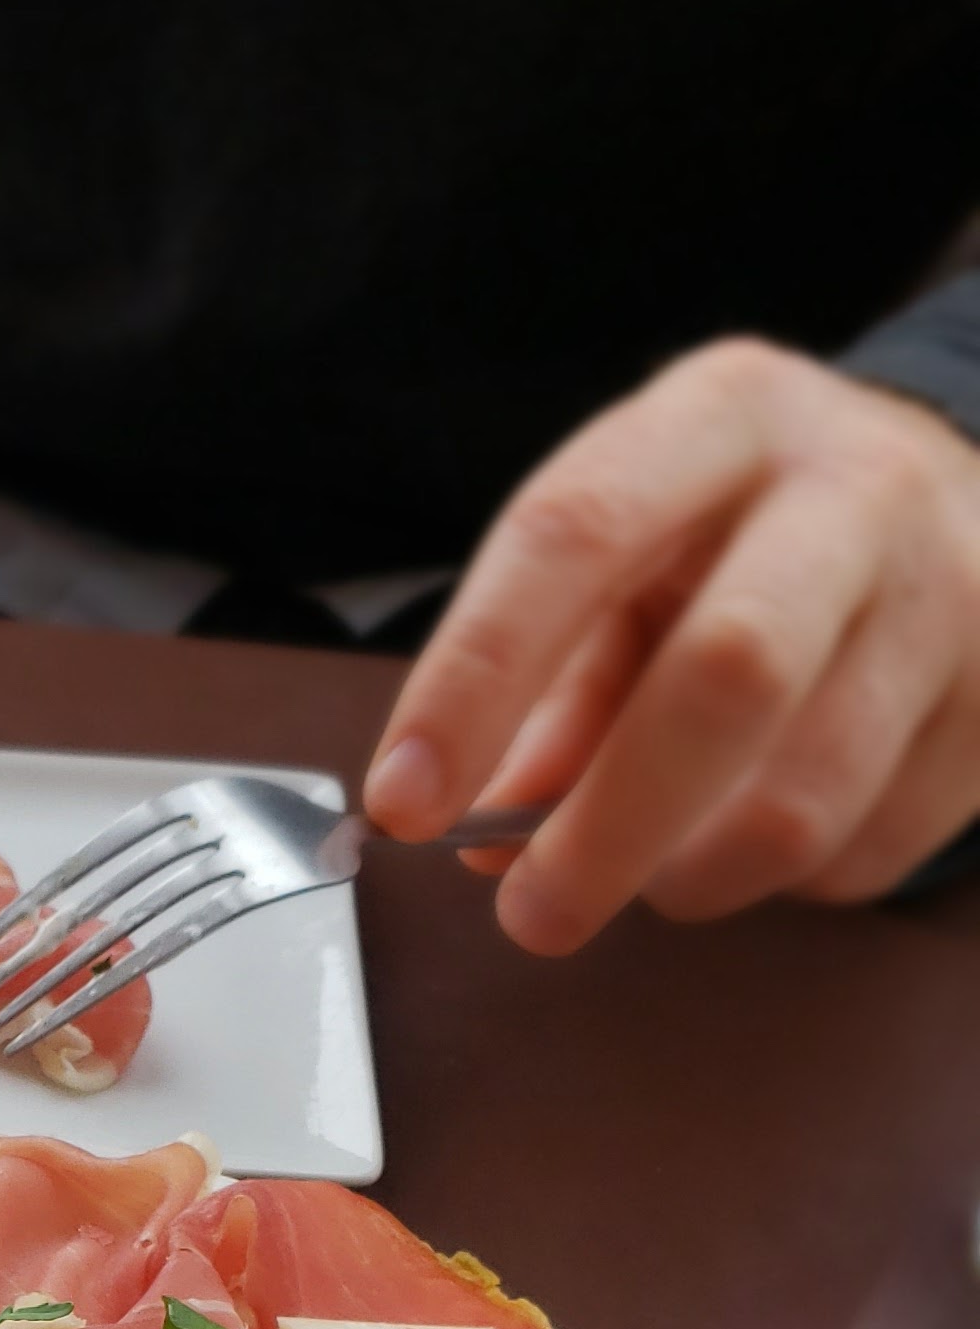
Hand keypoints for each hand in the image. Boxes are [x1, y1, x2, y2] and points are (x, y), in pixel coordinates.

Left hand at [363, 339, 979, 948]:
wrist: (960, 498)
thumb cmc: (744, 539)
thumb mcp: (635, 558)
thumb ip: (549, 687)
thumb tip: (482, 834)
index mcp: (725, 414)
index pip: (575, 534)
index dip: (475, 680)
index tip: (404, 803)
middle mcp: (854, 486)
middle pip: (728, 673)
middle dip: (608, 825)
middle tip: (531, 914)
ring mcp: (954, 596)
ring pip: (805, 798)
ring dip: (691, 876)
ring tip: (646, 874)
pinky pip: (863, 851)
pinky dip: (779, 883)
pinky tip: (753, 833)